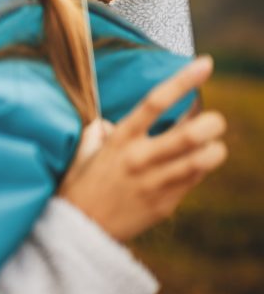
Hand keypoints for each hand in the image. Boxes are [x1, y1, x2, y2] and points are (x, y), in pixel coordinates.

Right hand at [60, 55, 226, 241]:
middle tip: (214, 120)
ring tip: (211, 145)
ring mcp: (155, 183)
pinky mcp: (165, 203)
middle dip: (212, 122)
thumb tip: (108, 124)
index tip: (205, 63)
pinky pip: (194, 180)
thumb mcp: (83, 153)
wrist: (78, 230)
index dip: (183, 80)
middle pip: (191, 134)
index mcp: (119, 140)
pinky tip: (194, 165)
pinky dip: (200, 168)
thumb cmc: (78, 186)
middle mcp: (139, 159)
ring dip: (214, 148)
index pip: (156, 102)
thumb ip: (98, 133)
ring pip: (203, 159)